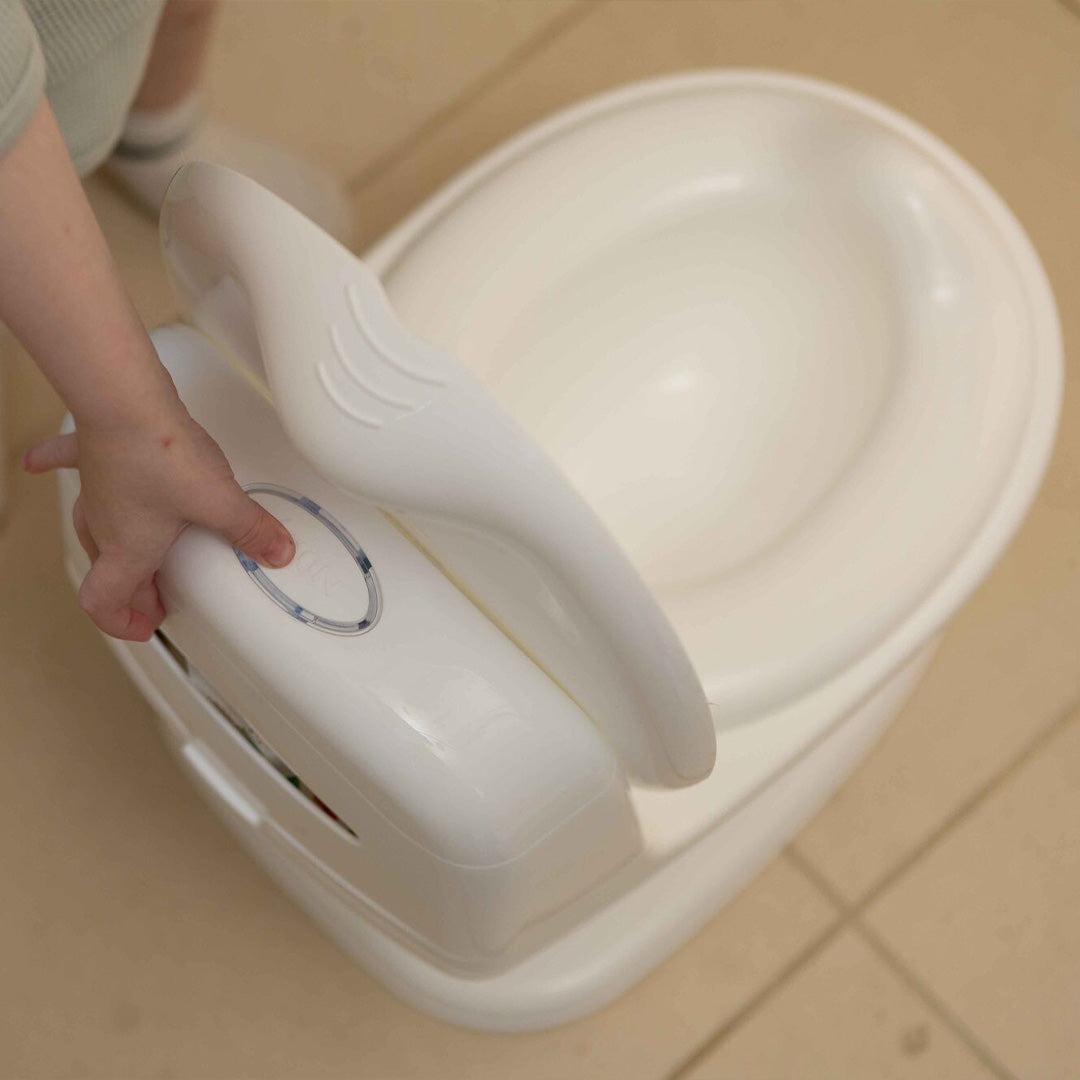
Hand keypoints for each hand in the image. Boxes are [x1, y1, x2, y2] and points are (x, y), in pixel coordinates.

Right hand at [23, 398, 294, 641]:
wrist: (126, 403)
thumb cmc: (159, 455)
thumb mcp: (219, 501)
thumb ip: (251, 530)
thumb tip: (277, 551)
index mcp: (127, 548)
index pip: (104, 602)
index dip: (121, 622)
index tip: (146, 626)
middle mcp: (103, 525)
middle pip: (110, 570)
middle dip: (134, 590)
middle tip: (158, 598)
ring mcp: (95, 491)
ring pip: (93, 528)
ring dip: (110, 546)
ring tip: (133, 554)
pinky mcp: (93, 455)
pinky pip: (65, 463)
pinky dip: (53, 466)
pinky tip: (38, 463)